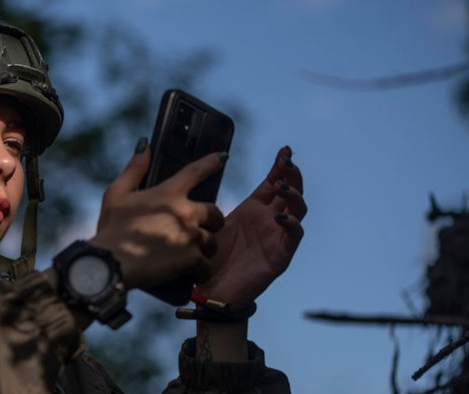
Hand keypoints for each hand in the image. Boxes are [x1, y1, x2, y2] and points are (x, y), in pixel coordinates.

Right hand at [90, 142, 225, 290]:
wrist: (111, 263)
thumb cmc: (111, 229)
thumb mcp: (116, 194)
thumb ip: (134, 170)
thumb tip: (145, 146)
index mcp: (168, 193)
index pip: (196, 171)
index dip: (211, 162)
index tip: (222, 158)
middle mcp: (185, 212)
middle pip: (215, 213)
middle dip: (211, 222)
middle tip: (199, 230)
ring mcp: (190, 236)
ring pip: (212, 242)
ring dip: (204, 248)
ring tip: (190, 256)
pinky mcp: (192, 260)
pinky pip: (207, 267)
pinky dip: (201, 272)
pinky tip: (192, 275)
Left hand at [197, 146, 306, 308]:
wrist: (211, 293)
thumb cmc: (210, 258)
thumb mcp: (209, 224)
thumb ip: (210, 204)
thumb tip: (198, 179)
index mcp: (253, 210)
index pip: (272, 183)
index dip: (279, 167)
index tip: (284, 150)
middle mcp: (268, 221)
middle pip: (289, 192)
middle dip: (291, 174)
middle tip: (287, 161)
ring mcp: (277, 237)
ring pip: (298, 210)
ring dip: (294, 194)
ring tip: (282, 185)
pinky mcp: (280, 256)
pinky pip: (293, 236)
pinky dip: (292, 224)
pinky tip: (282, 216)